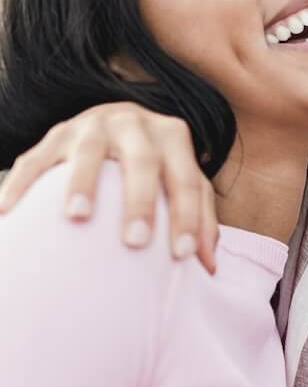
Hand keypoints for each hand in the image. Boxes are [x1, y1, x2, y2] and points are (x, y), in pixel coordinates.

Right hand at [0, 103, 217, 273]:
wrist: (115, 118)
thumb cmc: (158, 165)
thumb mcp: (182, 180)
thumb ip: (201, 217)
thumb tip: (209, 267)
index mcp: (172, 135)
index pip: (187, 179)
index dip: (189, 217)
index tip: (184, 256)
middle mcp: (134, 124)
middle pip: (142, 162)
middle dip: (140, 202)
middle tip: (136, 241)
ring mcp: (92, 126)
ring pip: (87, 153)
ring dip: (82, 184)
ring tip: (77, 217)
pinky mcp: (55, 135)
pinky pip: (35, 160)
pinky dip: (21, 184)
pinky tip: (7, 212)